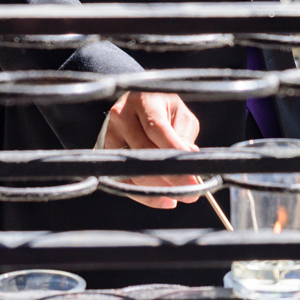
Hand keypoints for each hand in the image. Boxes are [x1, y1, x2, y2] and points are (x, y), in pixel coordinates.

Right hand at [98, 90, 202, 208]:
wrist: (136, 103)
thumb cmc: (162, 108)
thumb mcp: (178, 114)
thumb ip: (184, 135)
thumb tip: (189, 158)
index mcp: (143, 101)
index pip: (158, 132)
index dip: (176, 156)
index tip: (194, 177)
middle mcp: (122, 116)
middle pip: (143, 154)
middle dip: (170, 178)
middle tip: (190, 193)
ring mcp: (109, 135)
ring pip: (133, 170)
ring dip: (158, 189)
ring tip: (178, 196)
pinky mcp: (105, 153)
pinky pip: (123, 180)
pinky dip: (143, 194)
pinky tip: (162, 198)